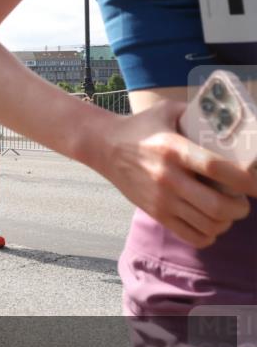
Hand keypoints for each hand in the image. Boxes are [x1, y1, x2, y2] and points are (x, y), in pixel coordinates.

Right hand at [97, 101, 255, 247]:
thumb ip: (198, 114)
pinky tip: (210, 224)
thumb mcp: (168, 111)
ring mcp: (161, 199)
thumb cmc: (141, 127)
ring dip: (226, 222)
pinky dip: (209, 235)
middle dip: (241, 208)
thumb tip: (230, 120)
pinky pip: (191, 236)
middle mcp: (168, 177)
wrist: (104, 147)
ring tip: (227, 212)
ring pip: (208, 224)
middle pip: (217, 205)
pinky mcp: (155, 213)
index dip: (245, 179)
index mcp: (174, 149)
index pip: (216, 168)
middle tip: (243, 201)